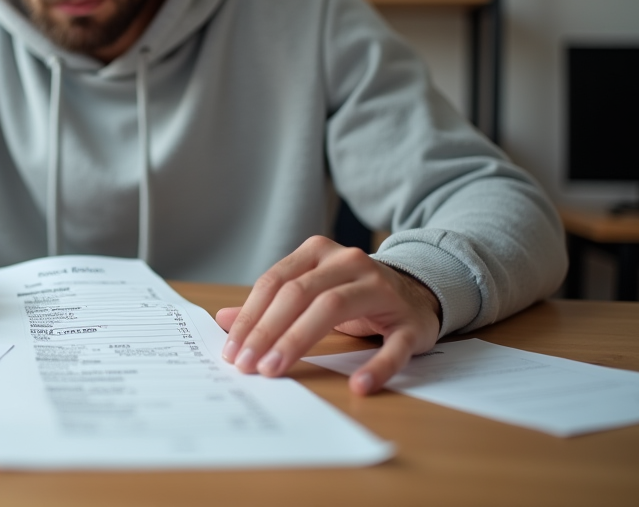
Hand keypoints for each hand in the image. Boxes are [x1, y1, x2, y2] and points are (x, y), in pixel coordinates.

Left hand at [215, 235, 440, 394]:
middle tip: (247, 365)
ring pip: (334, 307)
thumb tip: (221, 319)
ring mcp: (381, 288)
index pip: (275, 282)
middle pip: (299, 293)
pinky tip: (359, 385)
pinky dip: (377, 365)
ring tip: (275, 369)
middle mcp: (348, 262)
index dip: (250, 316)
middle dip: (267, 330)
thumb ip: (269, 305)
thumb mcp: (310, 293)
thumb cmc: (353, 296)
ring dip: (298, 341)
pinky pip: (393, 344)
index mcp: (318, 253)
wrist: (416, 293)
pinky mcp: (410, 321)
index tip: (232, 350)